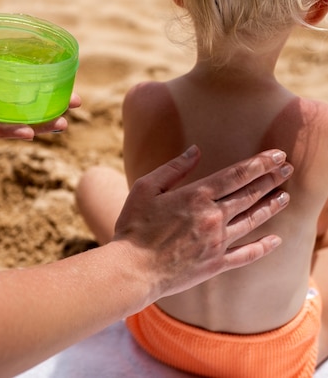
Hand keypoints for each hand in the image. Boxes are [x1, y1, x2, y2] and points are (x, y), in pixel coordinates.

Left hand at [0, 50, 80, 138]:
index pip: (10, 100)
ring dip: (35, 127)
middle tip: (74, 108)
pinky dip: (5, 132)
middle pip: (14, 115)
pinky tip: (28, 133)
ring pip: (4, 126)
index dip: (37, 97)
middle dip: (45, 113)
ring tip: (62, 125)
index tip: (63, 90)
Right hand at [114, 145, 291, 298]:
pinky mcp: (216, 263)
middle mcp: (212, 217)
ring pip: (252, 221)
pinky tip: (276, 240)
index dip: (260, 163)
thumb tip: (195, 150)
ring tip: (286, 196)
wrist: (133, 270)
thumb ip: (174, 168)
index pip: (237, 174)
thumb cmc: (134, 226)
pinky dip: (263, 247)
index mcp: (196, 195)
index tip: (278, 155)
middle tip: (287, 169)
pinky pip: (246, 254)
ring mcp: (217, 242)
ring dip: (271, 207)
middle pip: (249, 194)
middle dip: (271, 179)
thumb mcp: (147, 187)